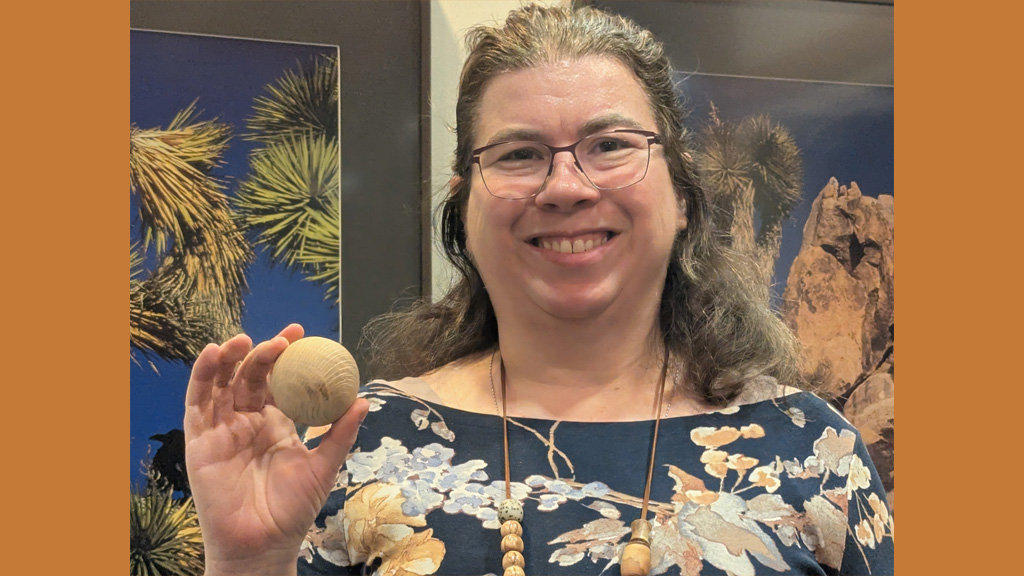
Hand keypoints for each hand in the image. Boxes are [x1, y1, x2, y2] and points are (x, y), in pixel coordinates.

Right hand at [183, 324, 368, 575]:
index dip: (288, 358)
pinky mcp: (200, 439)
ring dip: (231, 358)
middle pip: (251, 376)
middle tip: (284, 339)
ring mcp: (223, 428)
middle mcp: (248, 421)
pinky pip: (198, 402)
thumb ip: (341, 433)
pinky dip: (203, 375)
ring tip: (244, 339)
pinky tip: (214, 353)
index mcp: (277, 423)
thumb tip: (364, 400)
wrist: (263, 543)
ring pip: (223, 383)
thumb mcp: (323, 466)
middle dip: (264, 353)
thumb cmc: (293, 509)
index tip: (303, 336)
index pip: (280, 381)